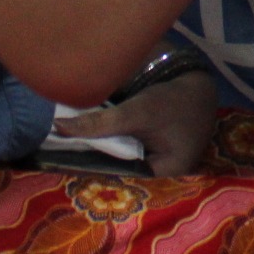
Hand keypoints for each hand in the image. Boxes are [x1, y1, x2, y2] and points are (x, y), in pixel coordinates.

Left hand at [52, 67, 218, 177]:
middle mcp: (161, 171)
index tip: (65, 164)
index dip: (96, 172)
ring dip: (100, 150)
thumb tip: (58, 127)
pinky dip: (108, 142)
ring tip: (68, 146)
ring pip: (120, 159)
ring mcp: (155, 158)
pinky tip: (86, 136)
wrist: (195, 74)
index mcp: (166, 174)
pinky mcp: (149, 144)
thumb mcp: (139, 111)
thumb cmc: (175, 98)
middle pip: (121, 170)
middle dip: (97, 160)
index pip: (125, 179)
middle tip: (61, 153)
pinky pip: (124, 149)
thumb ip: (101, 123)